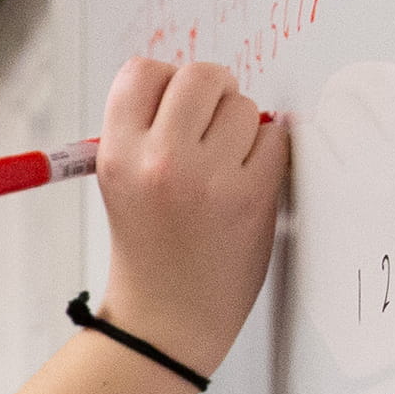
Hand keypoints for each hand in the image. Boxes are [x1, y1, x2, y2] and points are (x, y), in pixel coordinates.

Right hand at [92, 58, 287, 371]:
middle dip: (213, 93)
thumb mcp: (120, 184)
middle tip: (212, 127)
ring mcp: (207, 178)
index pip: (143, 70)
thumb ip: (148, 129)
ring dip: (243, 127)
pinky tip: (248, 181)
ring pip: (244, 105)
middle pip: (201, 75)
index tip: (176, 107)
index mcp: (118, 153)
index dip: (166, 82)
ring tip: (226, 167)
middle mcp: (159, 160)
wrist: (166, 323)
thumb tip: (199, 85)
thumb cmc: (149, 251)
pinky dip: (268, 153)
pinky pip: (276, 138)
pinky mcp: (251, 197)